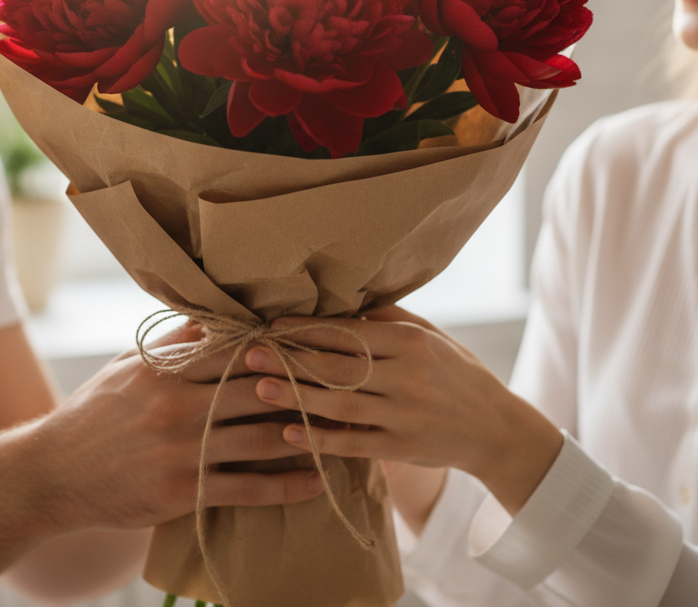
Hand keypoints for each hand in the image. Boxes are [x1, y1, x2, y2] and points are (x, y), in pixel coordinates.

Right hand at [24, 326, 323, 532]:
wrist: (52, 473)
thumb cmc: (94, 412)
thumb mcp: (127, 366)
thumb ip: (173, 345)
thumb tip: (213, 318)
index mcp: (167, 370)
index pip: (236, 350)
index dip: (279, 346)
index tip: (313, 344)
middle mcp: (179, 406)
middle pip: (257, 389)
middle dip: (302, 385)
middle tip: (343, 382)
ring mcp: (183, 451)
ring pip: (261, 437)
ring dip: (307, 433)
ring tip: (343, 429)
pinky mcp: (183, 492)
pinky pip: (247, 489)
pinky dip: (287, 486)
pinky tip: (317, 480)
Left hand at [244, 306, 562, 514]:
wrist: (497, 429)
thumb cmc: (456, 373)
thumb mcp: (431, 336)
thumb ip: (388, 318)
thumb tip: (341, 300)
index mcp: (411, 342)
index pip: (348, 332)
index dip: (306, 329)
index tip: (271, 326)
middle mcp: (407, 376)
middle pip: (337, 366)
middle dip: (290, 359)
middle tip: (251, 353)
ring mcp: (404, 415)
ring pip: (339, 403)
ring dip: (295, 397)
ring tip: (257, 389)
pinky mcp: (402, 448)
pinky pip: (354, 443)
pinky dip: (320, 439)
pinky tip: (289, 432)